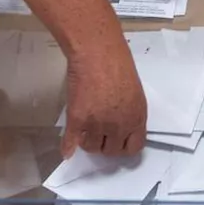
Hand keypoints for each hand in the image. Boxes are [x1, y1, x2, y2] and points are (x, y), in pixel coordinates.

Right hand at [62, 39, 146, 157]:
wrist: (97, 53)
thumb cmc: (118, 65)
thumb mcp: (134, 92)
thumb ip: (130, 112)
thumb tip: (122, 125)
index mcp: (137, 117)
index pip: (134, 147)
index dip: (124, 147)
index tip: (118, 143)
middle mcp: (119, 126)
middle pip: (111, 151)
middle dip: (105, 145)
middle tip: (99, 135)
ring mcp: (98, 124)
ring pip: (91, 147)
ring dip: (88, 142)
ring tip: (85, 130)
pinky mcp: (78, 120)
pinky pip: (72, 142)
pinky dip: (67, 147)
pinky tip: (66, 150)